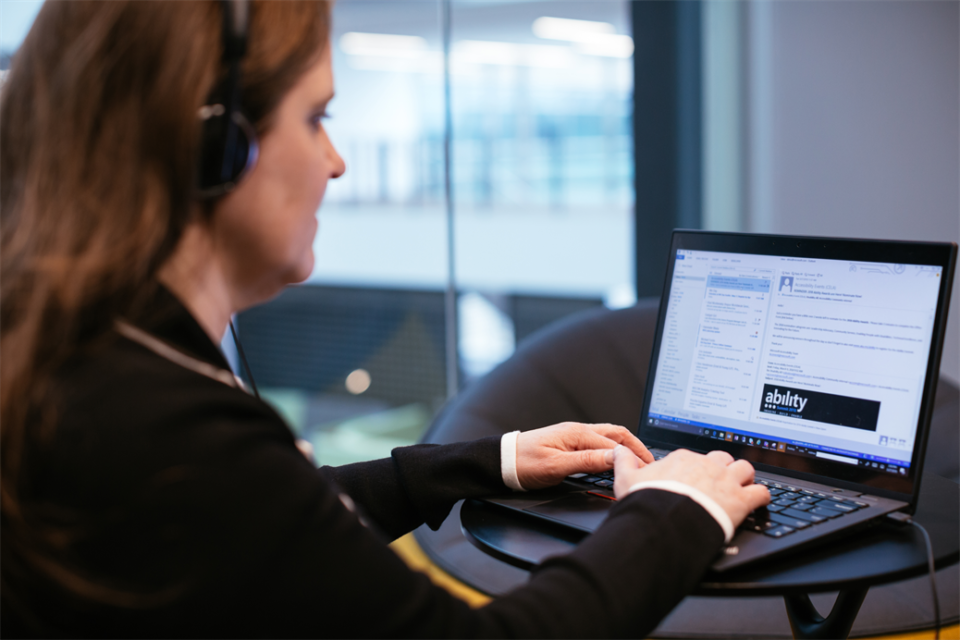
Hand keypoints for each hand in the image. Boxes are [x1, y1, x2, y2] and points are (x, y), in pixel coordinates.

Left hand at [515, 422, 654, 489]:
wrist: (502, 461)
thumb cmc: (524, 463)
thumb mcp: (556, 466)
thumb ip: (587, 462)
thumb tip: (614, 458)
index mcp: (577, 434)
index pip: (614, 444)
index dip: (633, 457)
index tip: (646, 470)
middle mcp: (578, 431)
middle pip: (616, 434)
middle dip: (636, 446)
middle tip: (652, 462)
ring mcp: (574, 436)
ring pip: (609, 437)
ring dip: (626, 446)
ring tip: (641, 460)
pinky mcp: (570, 443)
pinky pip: (598, 442)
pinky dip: (614, 449)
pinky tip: (618, 459)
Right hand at [612, 447, 769, 527]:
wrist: (667, 521)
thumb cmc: (648, 502)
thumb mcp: (626, 479)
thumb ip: (623, 461)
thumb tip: (619, 449)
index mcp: (683, 459)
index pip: (694, 457)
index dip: (695, 468)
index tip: (692, 478)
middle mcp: (707, 465)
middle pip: (723, 457)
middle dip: (723, 468)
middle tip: (718, 482)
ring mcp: (725, 481)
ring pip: (745, 469)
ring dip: (744, 478)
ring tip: (741, 488)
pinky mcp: (741, 500)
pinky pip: (762, 492)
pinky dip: (761, 496)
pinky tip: (757, 502)